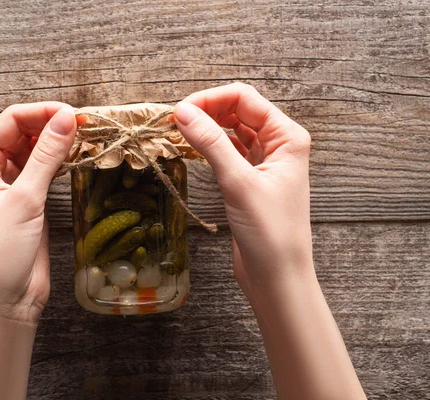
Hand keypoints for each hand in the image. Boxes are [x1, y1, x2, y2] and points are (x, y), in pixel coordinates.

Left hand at [0, 102, 76, 323]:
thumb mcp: (24, 199)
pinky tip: (77, 156)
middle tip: (85, 124)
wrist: (4, 299)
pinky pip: (44, 171)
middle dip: (51, 125)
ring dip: (57, 142)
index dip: (41, 113)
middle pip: (23, 133)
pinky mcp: (28, 201)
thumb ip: (46, 156)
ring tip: (86, 137)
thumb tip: (67, 118)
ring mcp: (10, 186)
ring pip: (35, 151)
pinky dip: (60, 161)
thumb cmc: (0, 251)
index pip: (10, 122)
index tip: (73, 113)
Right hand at [173, 83, 312, 298]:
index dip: (210, 99)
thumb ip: (211, 143)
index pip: (245, 99)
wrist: (277, 278)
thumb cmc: (270, 233)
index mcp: (287, 137)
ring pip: (231, 130)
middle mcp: (279, 145)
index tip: (179, 111)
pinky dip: (210, 146)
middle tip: (174, 121)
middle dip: (207, 110)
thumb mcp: (238, 183)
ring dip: (207, 127)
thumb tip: (183, 112)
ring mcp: (265, 163)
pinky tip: (192, 147)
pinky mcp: (250, 180)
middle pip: (238, 110)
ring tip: (178, 131)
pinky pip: (228, 151)